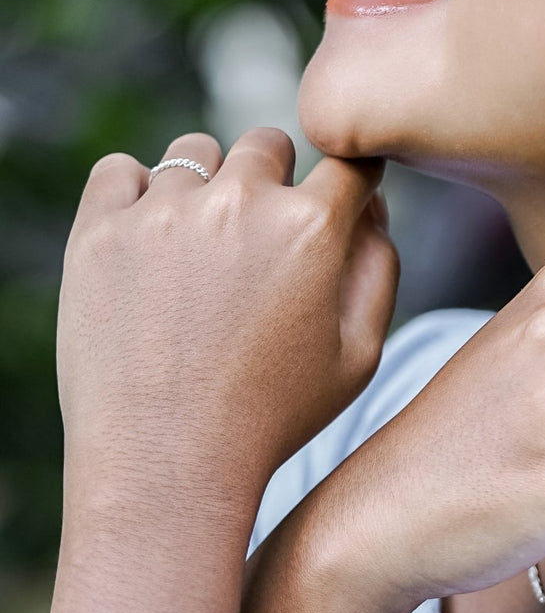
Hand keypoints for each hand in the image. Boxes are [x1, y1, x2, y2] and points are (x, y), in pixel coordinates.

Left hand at [56, 129, 398, 523]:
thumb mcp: (360, 353)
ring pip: (194, 153)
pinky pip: (119, 171)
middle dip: (272, 181)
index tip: (326, 210)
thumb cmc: (273, 417)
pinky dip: (133, 196)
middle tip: (257, 245)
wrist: (166, 468)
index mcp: (312, 227)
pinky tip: (147, 247)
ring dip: (204, 187)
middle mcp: (240, 202)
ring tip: (197, 254)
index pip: (347, 161)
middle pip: (268, 144)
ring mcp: (163, 212)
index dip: (344, 184)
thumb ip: (379, 264)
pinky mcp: (98, 230)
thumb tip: (369, 200)